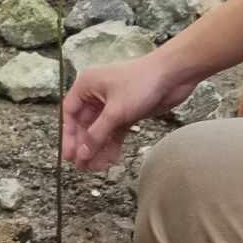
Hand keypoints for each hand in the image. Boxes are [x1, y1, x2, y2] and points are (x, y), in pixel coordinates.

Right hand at [62, 57, 185, 171]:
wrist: (173, 75)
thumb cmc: (142, 82)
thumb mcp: (115, 111)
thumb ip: (97, 134)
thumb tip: (82, 153)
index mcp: (87, 84)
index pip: (70, 113)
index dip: (69, 135)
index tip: (69, 154)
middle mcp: (97, 93)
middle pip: (84, 124)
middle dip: (84, 145)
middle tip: (82, 165)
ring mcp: (112, 103)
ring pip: (99, 130)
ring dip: (98, 148)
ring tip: (96, 167)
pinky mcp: (126, 112)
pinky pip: (114, 131)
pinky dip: (112, 144)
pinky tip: (110, 159)